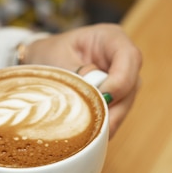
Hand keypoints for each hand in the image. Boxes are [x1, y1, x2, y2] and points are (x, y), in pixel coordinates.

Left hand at [24, 23, 141, 135]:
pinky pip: (117, 114)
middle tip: (97, 126)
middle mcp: (121, 58)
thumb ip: (75, 75)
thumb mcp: (55, 60)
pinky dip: (104, 126)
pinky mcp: (116, 98)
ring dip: (110, 120)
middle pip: (131, 84)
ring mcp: (121, 79)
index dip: (120, 80)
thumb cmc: (47, 54)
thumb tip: (92, 96)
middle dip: (115, 108)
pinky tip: (89, 134)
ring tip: (89, 134)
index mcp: (109, 38)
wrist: (40, 63)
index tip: (102, 97)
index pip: (129, 56)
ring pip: (126, 103)